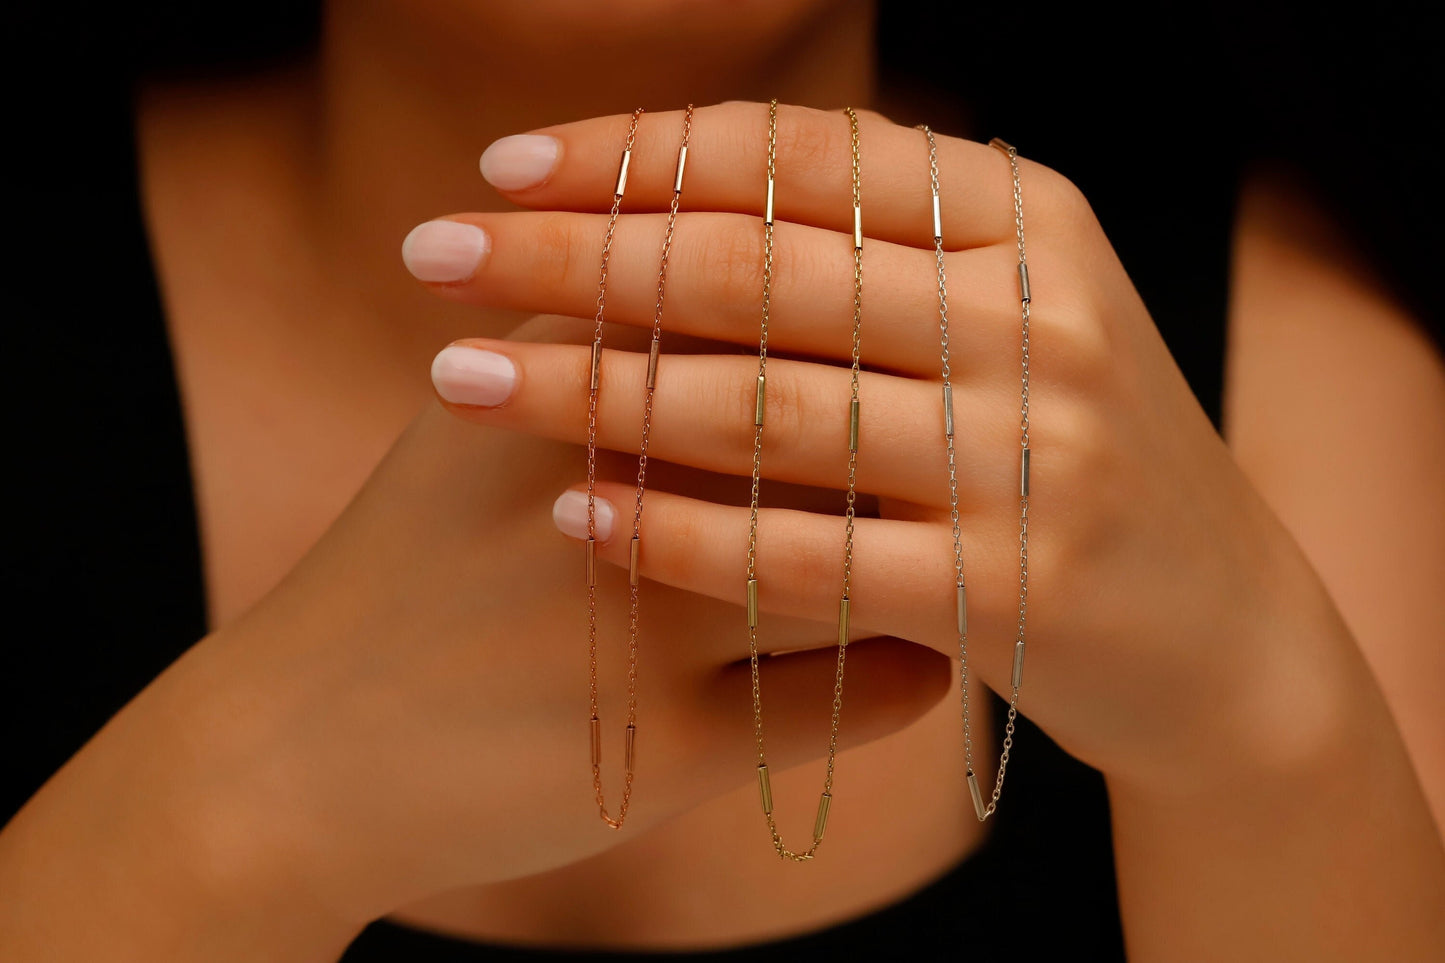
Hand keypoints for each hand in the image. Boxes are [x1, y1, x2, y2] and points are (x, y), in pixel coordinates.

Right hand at [0, 314, 946, 955]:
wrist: (298, 748)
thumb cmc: (411, 566)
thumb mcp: (477, 422)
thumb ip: (596, 331)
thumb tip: (752, 271)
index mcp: (558, 386)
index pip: (762, 309)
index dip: (862, 314)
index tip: (920, 338)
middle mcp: (606, 491)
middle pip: (826, 430)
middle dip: (910, 431)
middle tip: (977, 440)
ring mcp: (638, 627)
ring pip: (856, 563)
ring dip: (933, 555)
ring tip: (968, 543)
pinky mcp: (660, 754)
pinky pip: (839, 708)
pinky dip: (902, 682)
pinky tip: (918, 661)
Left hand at [418, 101, 1356, 794]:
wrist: (1222, 634)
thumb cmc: (1069, 463)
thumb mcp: (1008, 324)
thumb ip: (881, 254)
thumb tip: (677, 186)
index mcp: (1028, 223)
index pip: (804, 153)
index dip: (642, 150)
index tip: (506, 166)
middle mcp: (1040, 316)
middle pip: (761, 267)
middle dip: (576, 256)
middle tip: (434, 257)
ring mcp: (1035, 453)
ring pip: (769, 405)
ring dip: (594, 387)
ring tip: (463, 376)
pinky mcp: (1015, 587)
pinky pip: (807, 552)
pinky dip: (681, 531)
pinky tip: (578, 507)